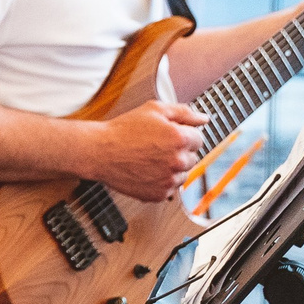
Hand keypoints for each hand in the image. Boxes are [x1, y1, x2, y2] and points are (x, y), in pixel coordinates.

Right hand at [88, 99, 209, 201]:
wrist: (99, 152)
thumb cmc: (124, 130)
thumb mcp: (154, 110)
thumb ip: (184, 112)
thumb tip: (204, 119)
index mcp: (180, 139)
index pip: (199, 139)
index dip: (183, 135)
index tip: (168, 136)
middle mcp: (178, 161)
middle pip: (192, 158)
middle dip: (178, 152)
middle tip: (156, 147)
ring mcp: (169, 180)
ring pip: (182, 175)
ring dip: (172, 168)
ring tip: (149, 159)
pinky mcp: (159, 194)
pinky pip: (169, 189)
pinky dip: (160, 181)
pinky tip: (146, 171)